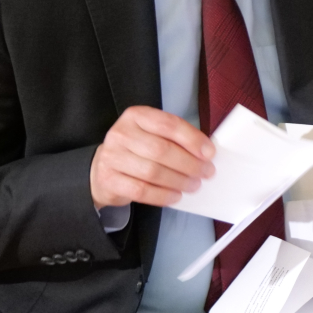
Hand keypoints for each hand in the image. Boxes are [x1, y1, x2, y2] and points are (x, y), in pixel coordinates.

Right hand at [90, 106, 215, 209]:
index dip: (192, 139)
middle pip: (162, 150)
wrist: (103, 169)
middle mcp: (121, 134)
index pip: (169, 125)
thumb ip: (175, 138)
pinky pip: (141, 191)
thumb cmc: (137, 149)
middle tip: (206, 172)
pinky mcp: (108, 180)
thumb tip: (206, 152)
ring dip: (179, 181)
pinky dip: (162, 195)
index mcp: (136, 116)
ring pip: (153, 172)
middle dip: (189, 163)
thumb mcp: (153, 134)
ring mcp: (112, 157)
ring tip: (194, 185)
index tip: (210, 153)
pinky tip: (175, 196)